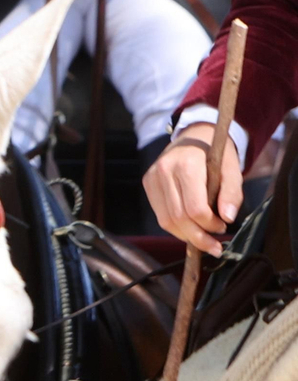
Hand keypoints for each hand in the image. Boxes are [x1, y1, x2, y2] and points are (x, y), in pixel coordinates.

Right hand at [142, 123, 241, 255]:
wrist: (194, 135)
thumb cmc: (216, 154)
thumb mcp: (232, 170)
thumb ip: (232, 193)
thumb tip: (227, 218)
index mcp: (186, 165)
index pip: (195, 208)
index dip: (210, 225)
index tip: (224, 227)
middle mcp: (164, 171)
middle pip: (178, 217)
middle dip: (198, 237)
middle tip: (214, 245)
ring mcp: (152, 177)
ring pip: (166, 220)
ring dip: (186, 235)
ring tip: (203, 239)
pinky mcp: (148, 183)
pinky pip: (160, 215)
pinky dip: (176, 227)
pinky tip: (190, 228)